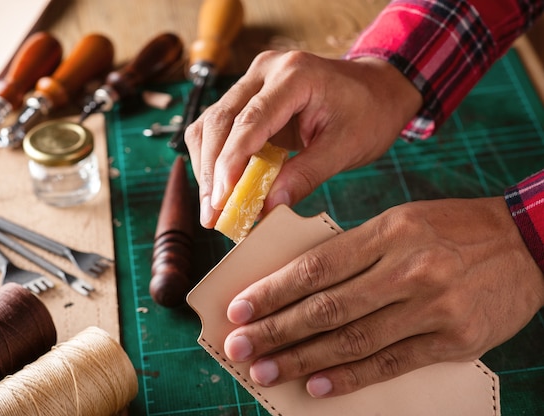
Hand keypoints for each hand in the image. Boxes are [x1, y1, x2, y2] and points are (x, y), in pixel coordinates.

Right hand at [184, 51, 421, 227]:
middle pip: (219, 121)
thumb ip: (306, 175)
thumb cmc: (368, 113)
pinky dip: (215, 160)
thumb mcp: (345, 148)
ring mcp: (252, 81)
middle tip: (212, 215)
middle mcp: (265, 71)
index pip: (250, 120)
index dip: (230, 162)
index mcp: (295, 74)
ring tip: (214, 209)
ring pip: (210, 125)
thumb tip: (268, 207)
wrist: (377, 90)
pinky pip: (218, 128)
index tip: (222, 200)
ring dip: (208, 168)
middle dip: (212, 172)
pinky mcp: (247, 97)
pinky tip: (222, 189)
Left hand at [223, 197, 543, 396]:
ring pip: (354, 340)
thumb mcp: (400, 222)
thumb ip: (354, 251)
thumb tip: (298, 284)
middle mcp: (408, 268)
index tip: (239, 308)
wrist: (525, 242)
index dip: (273, 291)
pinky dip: (352, 377)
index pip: (316, 267)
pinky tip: (319, 386)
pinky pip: (392, 363)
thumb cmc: (450, 229)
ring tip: (267, 370)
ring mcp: (433, 306)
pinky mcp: (455, 339)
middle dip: (276, 330)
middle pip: (327, 307)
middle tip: (239, 346)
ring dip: (304, 359)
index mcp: (389, 231)